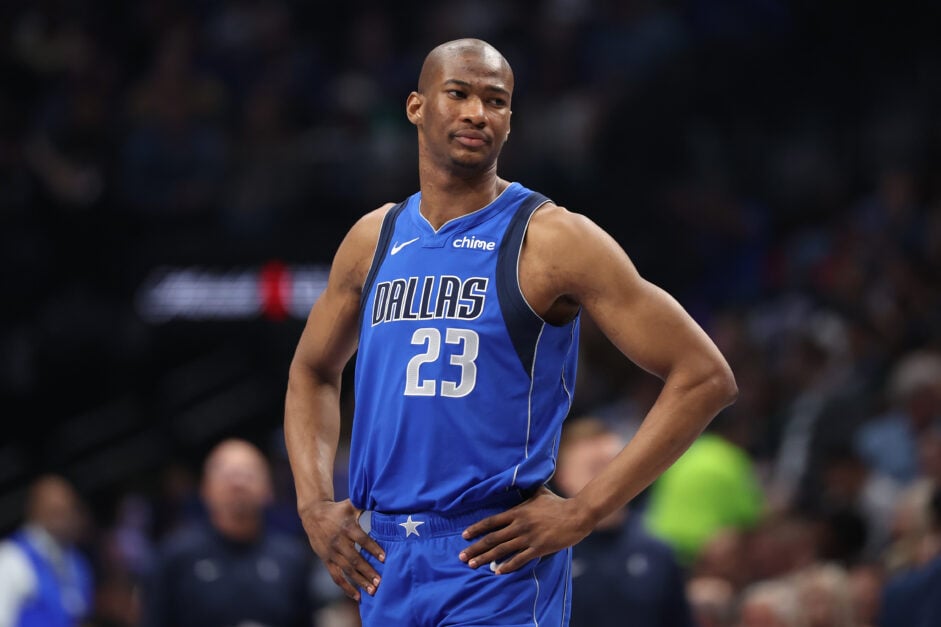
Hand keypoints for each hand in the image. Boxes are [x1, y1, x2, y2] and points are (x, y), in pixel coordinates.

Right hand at [298, 499, 384, 600]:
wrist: (313, 515)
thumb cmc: (337, 510)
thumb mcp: (350, 505)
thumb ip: (365, 505)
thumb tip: (384, 500)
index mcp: (347, 528)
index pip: (362, 540)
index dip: (373, 548)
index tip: (384, 558)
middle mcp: (339, 542)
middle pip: (354, 558)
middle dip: (367, 570)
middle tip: (380, 581)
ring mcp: (332, 553)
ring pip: (346, 570)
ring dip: (359, 581)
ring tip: (372, 590)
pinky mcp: (326, 560)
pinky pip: (336, 576)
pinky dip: (346, 588)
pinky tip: (357, 596)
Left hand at [459, 486, 591, 573]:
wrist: (577, 514)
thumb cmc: (558, 503)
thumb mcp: (539, 493)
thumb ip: (526, 490)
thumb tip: (519, 480)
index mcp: (517, 512)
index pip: (491, 521)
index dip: (476, 529)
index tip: (464, 536)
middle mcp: (519, 525)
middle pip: (492, 538)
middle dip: (475, 548)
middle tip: (462, 557)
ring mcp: (528, 537)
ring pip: (502, 550)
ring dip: (485, 559)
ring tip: (473, 565)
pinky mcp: (539, 548)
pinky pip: (519, 559)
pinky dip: (507, 566)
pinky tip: (497, 572)